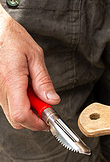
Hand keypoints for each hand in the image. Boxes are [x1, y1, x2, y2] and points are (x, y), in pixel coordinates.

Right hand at [0, 6, 59, 130]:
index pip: (21, 114)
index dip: (36, 123)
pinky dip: (21, 104)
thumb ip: (43, 81)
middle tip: (46, 109)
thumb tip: (52, 100)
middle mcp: (1, 89)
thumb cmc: (12, 38)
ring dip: (28, 111)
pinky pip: (8, 105)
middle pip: (16, 120)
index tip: (49, 121)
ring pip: (12, 113)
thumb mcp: (35, 56)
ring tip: (37, 95)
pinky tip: (27, 92)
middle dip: (34, 120)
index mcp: (12, 80)